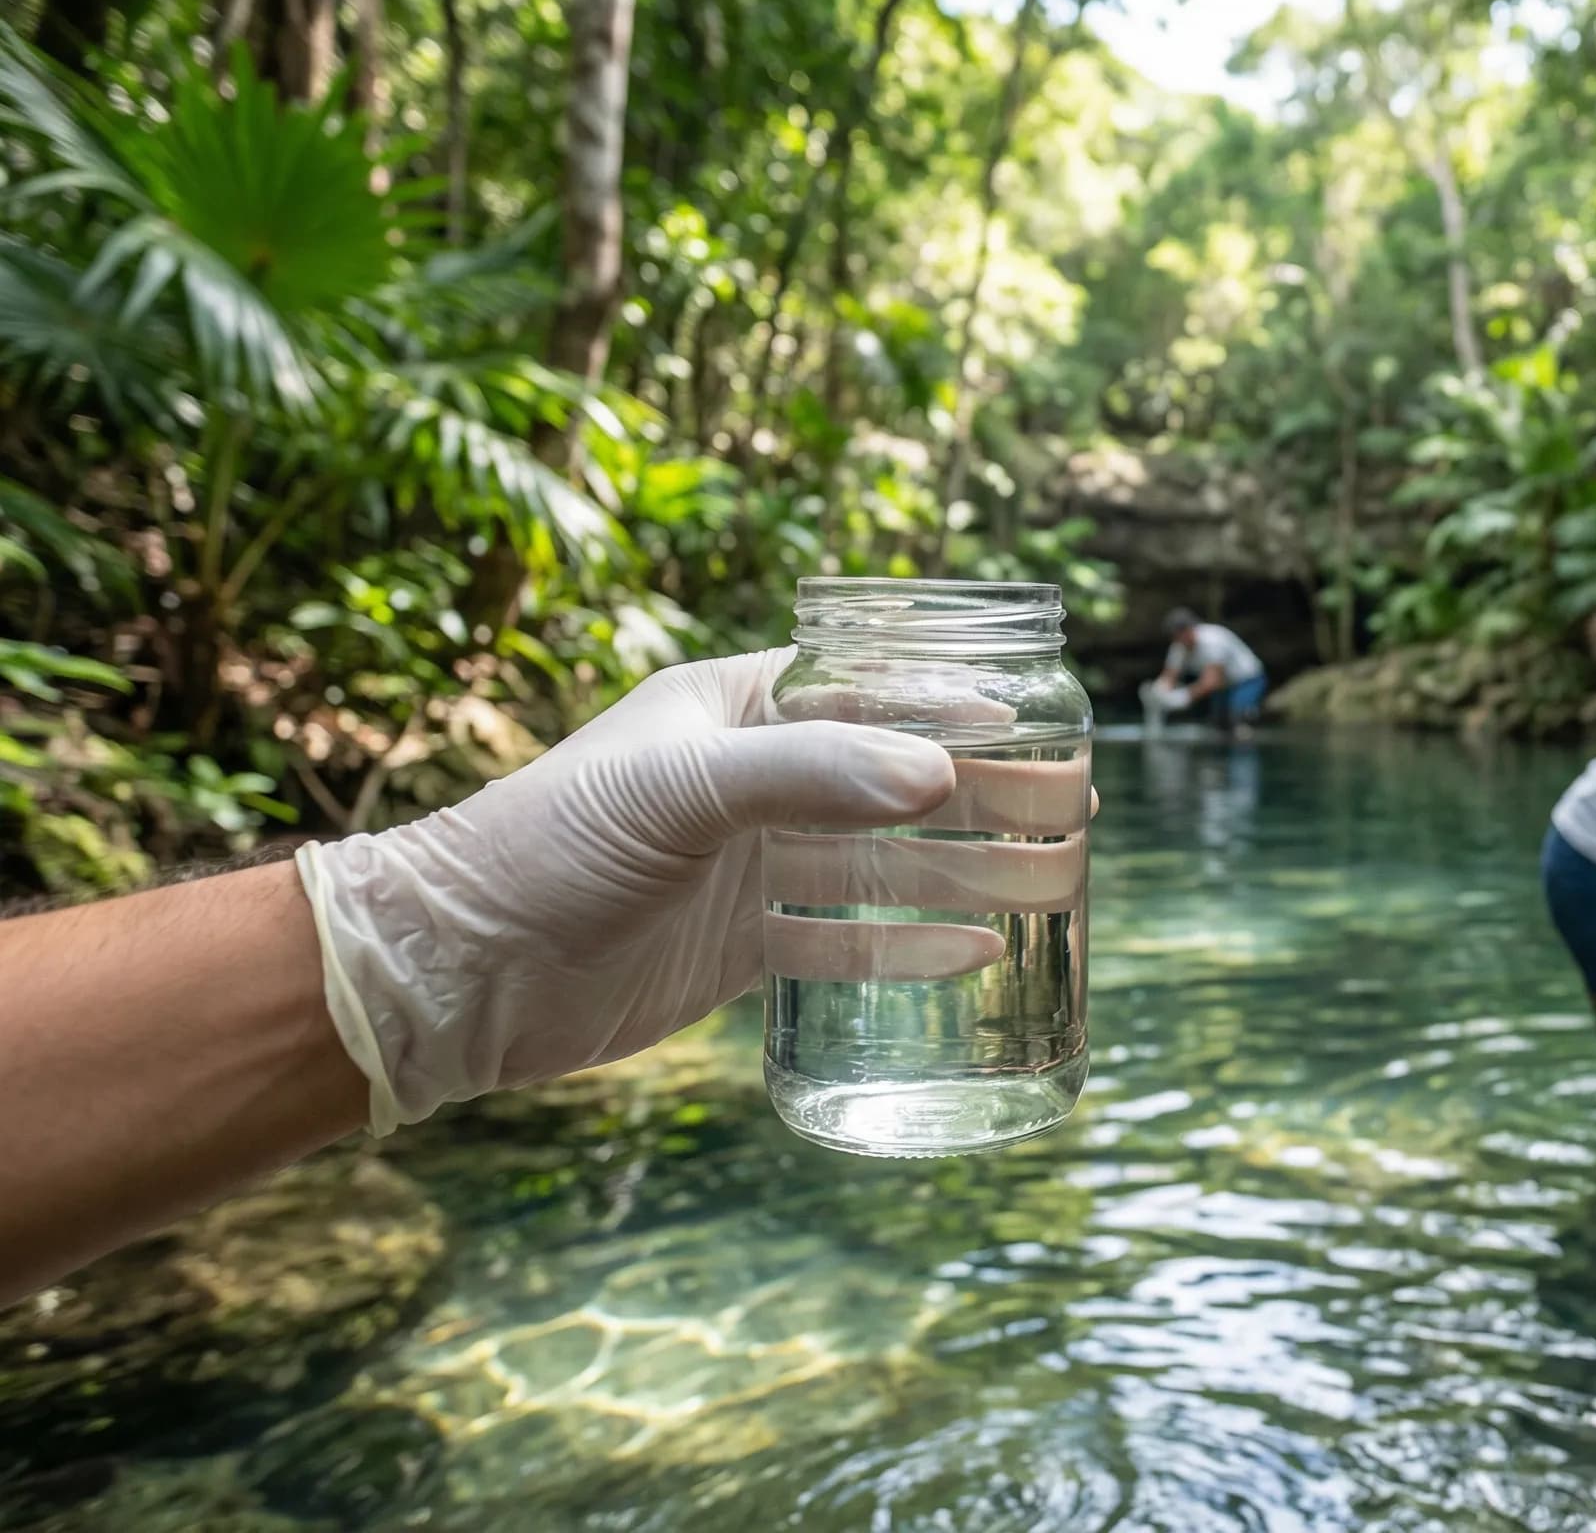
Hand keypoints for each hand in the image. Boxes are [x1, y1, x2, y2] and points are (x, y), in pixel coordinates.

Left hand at [296, 650, 1000, 1134]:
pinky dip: (911, 946)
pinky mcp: (740, 945)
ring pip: (887, 862)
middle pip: (898, 780)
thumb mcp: (679, 793)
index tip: (1042, 723)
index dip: (960, 705)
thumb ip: (810, 774)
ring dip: (971, 871)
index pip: (873, 688)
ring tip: (1056, 885)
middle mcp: (752, 781)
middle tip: (1075, 808)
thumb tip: (941, 772)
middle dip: (990, 793)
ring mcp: (750, 866)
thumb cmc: (547, 849)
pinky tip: (974, 951)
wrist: (454, 972)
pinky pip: (848, 942)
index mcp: (737, 709)